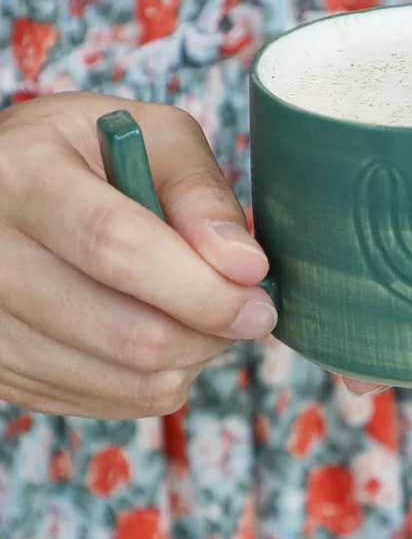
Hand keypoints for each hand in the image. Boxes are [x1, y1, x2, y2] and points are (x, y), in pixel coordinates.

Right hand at [0, 93, 274, 418]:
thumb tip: (244, 267)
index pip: (116, 247)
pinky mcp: (2, 370)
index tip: (259, 301)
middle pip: (125, 331)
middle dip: (211, 330)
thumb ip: (200, 193)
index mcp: (21, 175)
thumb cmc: (101, 152)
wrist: (17, 187)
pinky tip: (164, 329)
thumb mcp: (154, 137)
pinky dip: (158, 376)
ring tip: (205, 312)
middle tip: (250, 311)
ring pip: (122, 378)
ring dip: (192, 356)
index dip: (201, 287)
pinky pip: (106, 401)